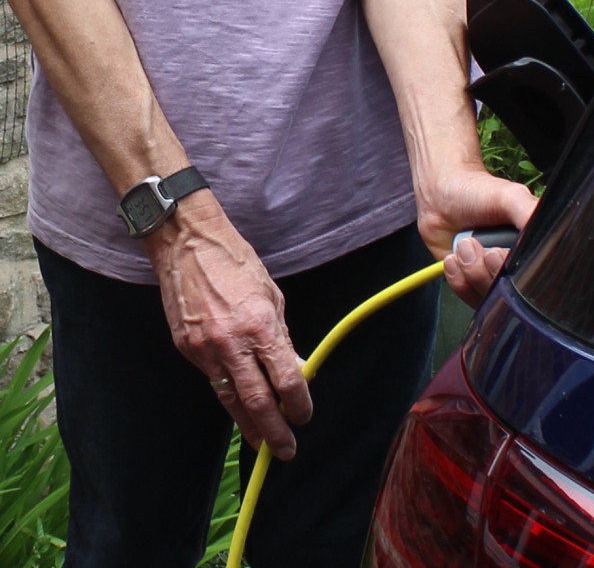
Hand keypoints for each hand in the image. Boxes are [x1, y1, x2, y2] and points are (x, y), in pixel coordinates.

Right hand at [143, 191, 311, 460]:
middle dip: (273, 430)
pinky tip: (240, 410)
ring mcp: (205, 349)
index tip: (304, 416)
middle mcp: (231, 343)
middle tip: (285, 451)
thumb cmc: (237, 265)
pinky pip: (212, 381)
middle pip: (256, 401)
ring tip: (261, 443)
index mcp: (260, 327)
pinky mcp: (186, 349)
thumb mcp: (272, 297)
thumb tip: (296, 369)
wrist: (188, 246)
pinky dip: (228, 398)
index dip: (298, 404)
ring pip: (230, 399)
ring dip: (248, 425)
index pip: (285, 380)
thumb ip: (283, 338)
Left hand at [415, 167, 537, 305]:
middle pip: (513, 293)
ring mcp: (494, 276)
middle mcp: (517, 264)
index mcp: (534, 245)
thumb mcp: (510, 197)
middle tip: (475, 245)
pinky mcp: (473, 284)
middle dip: (488, 271)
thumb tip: (549, 237)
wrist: (438, 196)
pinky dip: (458, 279)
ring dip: (470, 273)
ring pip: (490, 298)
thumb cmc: (477, 192)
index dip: (515, 271)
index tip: (496, 252)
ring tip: (464, 245)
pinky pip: (470, 297)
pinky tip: (454, 257)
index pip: (536, 275)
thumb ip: (529, 214)